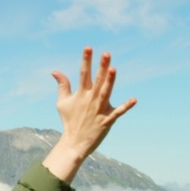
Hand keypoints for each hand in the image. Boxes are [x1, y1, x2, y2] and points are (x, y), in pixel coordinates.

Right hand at [43, 47, 136, 182]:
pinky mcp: (107, 120)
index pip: (84, 74)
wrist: (74, 143)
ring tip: (113, 69)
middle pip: (97, 80)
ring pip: (106, 93)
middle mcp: (91, 100)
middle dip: (101, 67)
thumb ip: (62, 85)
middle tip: (106, 54)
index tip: (88, 48)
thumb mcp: (62, 102)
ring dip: (110, 82)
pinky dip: (126, 107)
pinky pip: (118, 112)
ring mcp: (99, 109)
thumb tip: (55, 71)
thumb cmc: (69, 121)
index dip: (86, 60)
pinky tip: (134, 100)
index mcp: (81, 94)